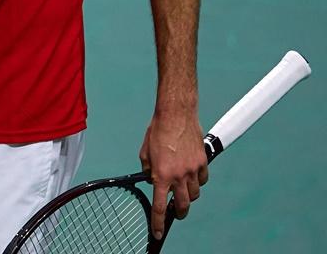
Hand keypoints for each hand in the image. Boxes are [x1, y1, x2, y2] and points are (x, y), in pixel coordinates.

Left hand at [139, 109, 208, 239]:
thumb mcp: (145, 151)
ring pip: (194, 194)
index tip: (157, 232)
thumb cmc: (158, 130)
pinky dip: (197, 181)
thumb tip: (151, 179)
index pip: (159, 206)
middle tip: (175, 213)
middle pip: (182, 205)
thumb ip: (148, 169)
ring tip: (181, 191)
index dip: (158, 223)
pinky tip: (191, 176)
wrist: (176, 114)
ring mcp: (193, 170)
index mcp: (161, 174)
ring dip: (188, 196)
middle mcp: (178, 175)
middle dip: (178, 212)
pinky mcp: (203, 162)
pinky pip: (202, 180)